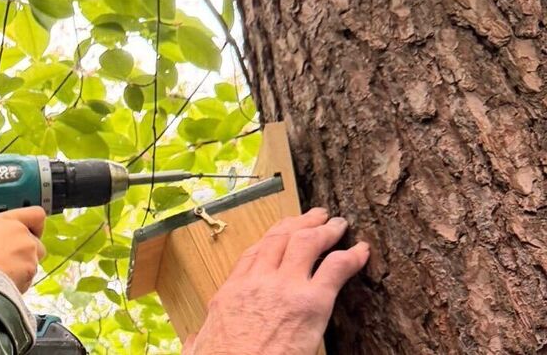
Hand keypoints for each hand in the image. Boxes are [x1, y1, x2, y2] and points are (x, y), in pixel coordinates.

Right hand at [0, 206, 46, 292]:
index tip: (28, 229)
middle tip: (8, 258)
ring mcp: (29, 256)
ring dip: (23, 266)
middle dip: (25, 250)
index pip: (35, 214)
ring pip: (34, 261)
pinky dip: (21, 280)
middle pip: (35, 241)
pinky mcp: (31, 274)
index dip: (34, 223)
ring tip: (4, 274)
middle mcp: (22, 236)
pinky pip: (30, 277)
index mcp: (6, 221)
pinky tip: (5, 284)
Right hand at [183, 208, 369, 354]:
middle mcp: (257, 282)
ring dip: (324, 230)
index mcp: (231, 293)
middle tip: (315, 216)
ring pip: (305, 243)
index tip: (282, 231)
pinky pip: (335, 268)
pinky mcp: (312, 303)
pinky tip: (363, 251)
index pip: (252, 254)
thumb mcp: (200, 347)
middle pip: (279, 239)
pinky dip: (351, 256)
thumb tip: (195, 339)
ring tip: (337, 224)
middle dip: (299, 223)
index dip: (271, 238)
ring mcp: (284, 288)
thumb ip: (200, 338)